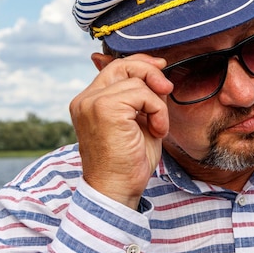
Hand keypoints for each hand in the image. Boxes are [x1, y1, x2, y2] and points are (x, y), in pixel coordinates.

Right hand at [69, 53, 173, 209]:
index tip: (160, 67)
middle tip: (167, 89)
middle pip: (122, 65)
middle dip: (150, 72)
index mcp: (90, 102)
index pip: (114, 67)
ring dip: (157, 104)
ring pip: (137, 82)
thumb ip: (143, 96)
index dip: (140, 63)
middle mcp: (86, 100)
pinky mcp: (105, 109)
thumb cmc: (129, 161)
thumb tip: (157, 73)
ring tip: (157, 127)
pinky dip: (158, 111)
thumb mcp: (139, 121)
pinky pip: (143, 94)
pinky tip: (156, 130)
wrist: (117, 189)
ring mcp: (92, 103)